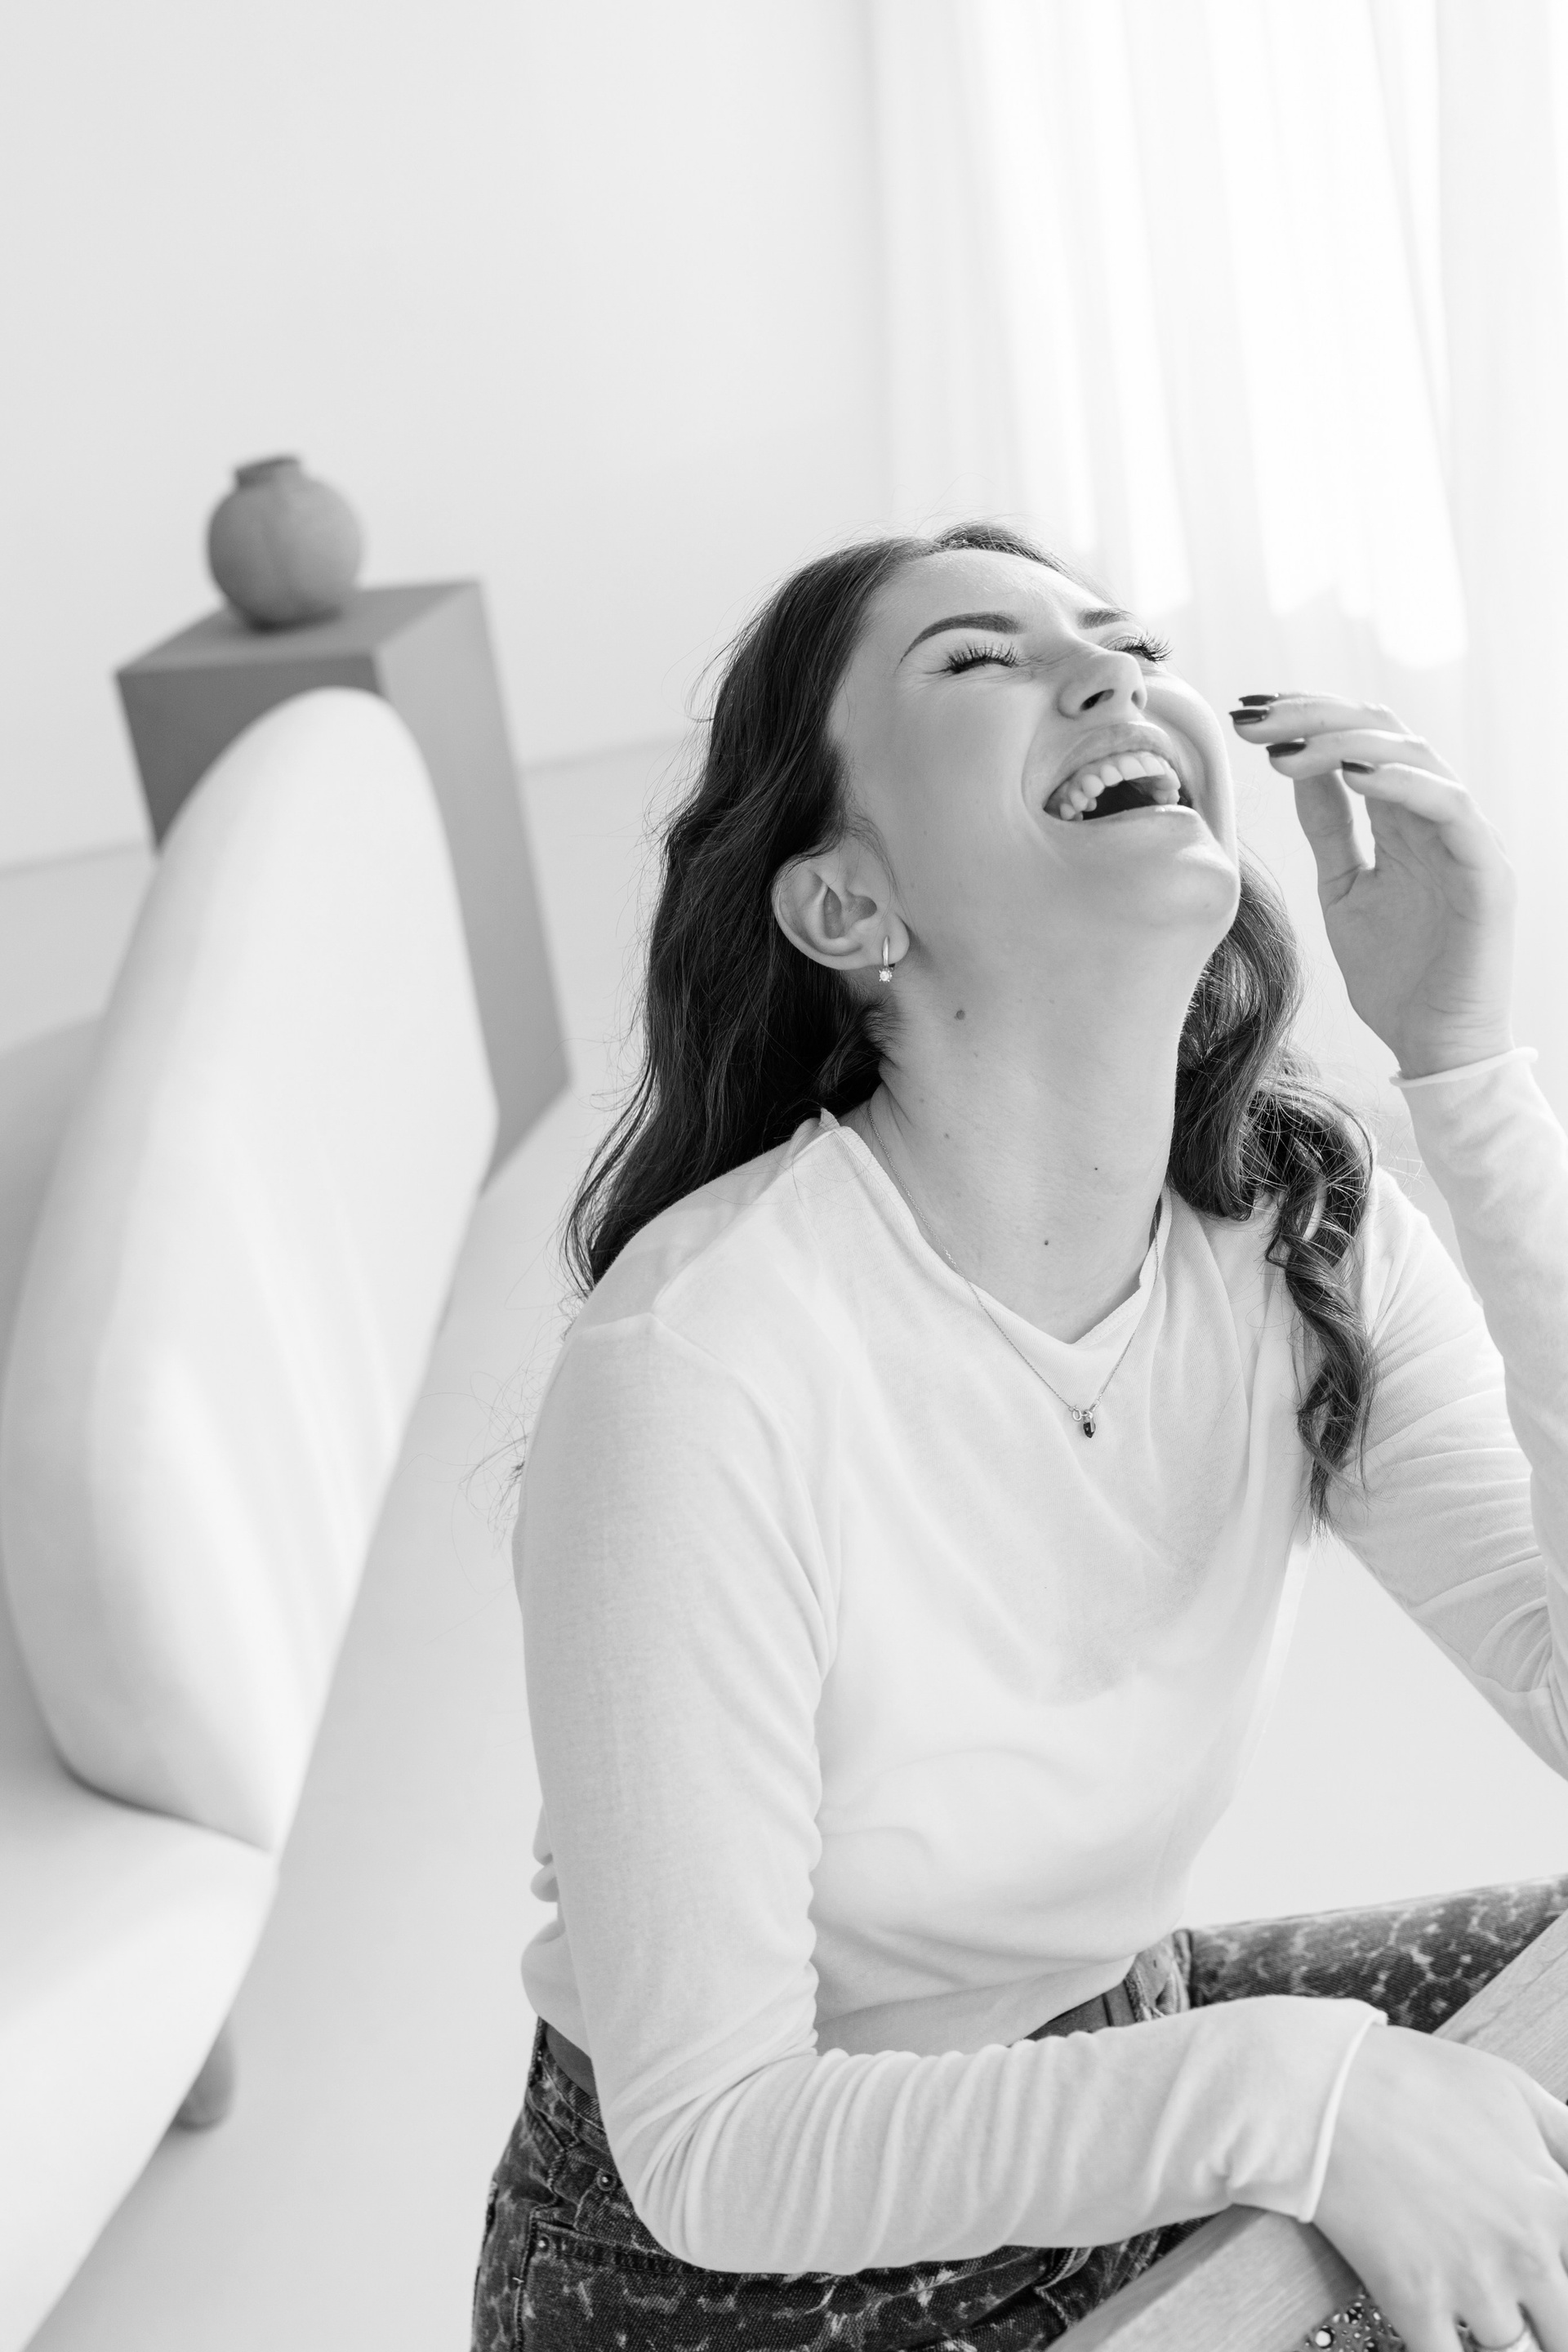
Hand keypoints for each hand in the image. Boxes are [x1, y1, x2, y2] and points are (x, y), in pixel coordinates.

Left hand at [1230, 695, 1518, 1079]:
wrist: (1434, 1045)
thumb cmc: (1396, 976)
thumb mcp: (1343, 888)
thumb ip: (1329, 829)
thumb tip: (1297, 768)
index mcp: (1404, 818)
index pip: (1359, 740)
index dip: (1306, 718)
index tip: (1246, 714)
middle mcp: (1438, 815)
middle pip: (1384, 731)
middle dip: (1315, 717)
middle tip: (1255, 718)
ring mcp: (1466, 838)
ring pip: (1417, 755)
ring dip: (1348, 742)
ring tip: (1290, 748)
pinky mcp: (1486, 869)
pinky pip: (1450, 806)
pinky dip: (1402, 782)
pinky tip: (1353, 773)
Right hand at [1312, 2024, 1567, 2351]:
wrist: (1321, 2089)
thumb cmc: (1415, 2078)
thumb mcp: (1513, 2089)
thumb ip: (1567, 2140)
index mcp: (1554, 2201)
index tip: (1553, 2281)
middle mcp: (1525, 2253)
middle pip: (1564, 2331)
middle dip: (1550, 2322)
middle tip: (1530, 2309)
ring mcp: (1471, 2285)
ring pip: (1514, 2351)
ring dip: (1503, 2334)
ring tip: (1479, 2306)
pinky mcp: (1414, 2303)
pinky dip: (1451, 2350)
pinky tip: (1446, 2335)